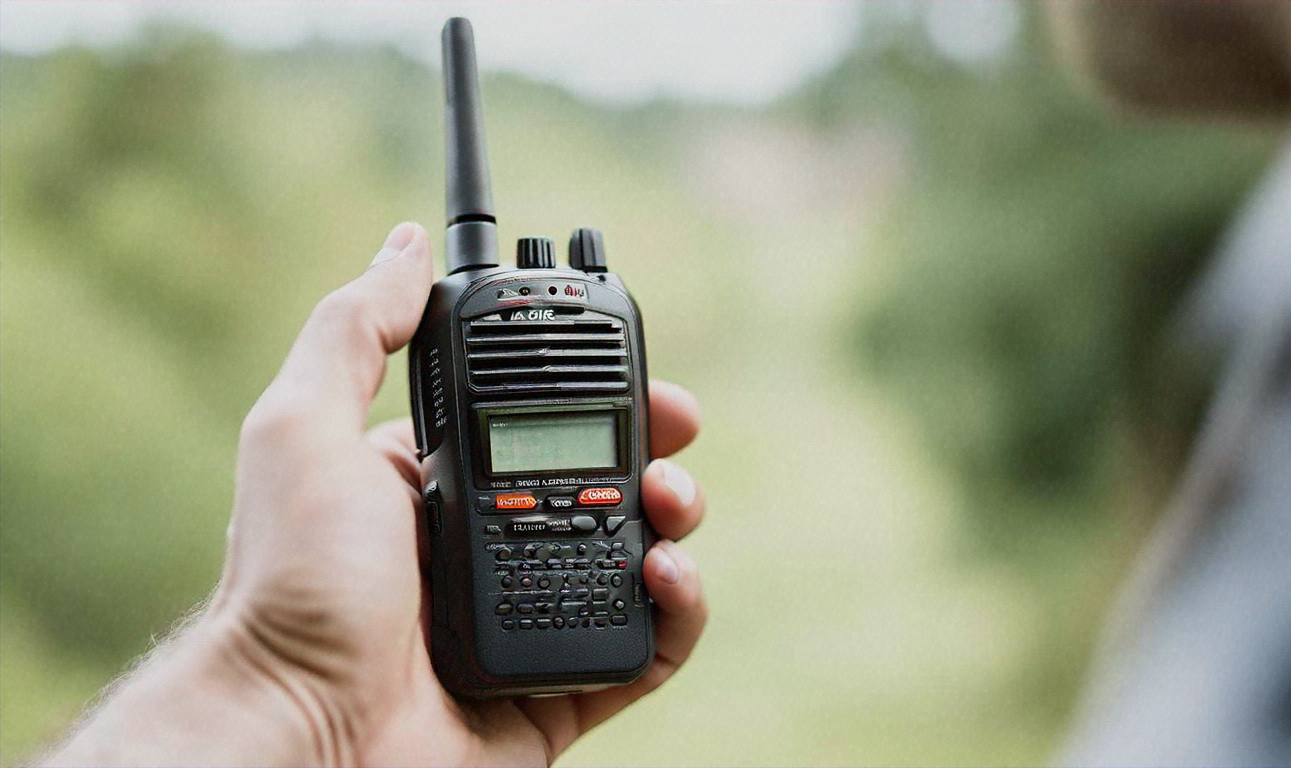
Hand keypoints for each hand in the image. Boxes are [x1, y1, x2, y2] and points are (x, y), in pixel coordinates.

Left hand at [42, 223, 706, 766]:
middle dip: (653, 449)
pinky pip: (647, 650)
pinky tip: (666, 575)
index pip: (538, 419)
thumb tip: (402, 245)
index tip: (637, 366)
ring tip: (670, 505)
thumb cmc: (289, 586)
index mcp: (435, 485)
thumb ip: (357, 332)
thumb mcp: (302, 430)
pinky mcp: (562, 692)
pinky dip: (679, 611)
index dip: (596, 389)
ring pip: (638, 559)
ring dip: (676, 520)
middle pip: (603, 484)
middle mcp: (487, 547)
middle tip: (676, 433)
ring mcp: (529, 618)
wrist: (300, 732)